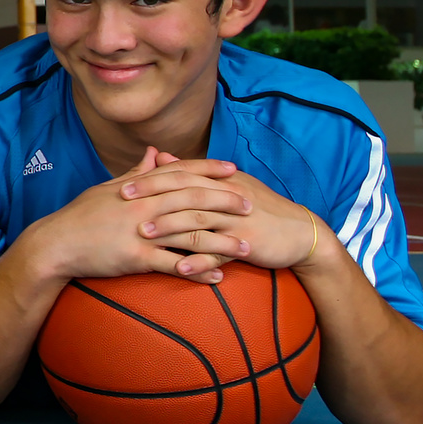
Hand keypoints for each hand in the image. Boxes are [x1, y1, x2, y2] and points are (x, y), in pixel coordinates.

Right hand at [25, 147, 251, 284]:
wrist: (55, 244)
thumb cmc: (79, 216)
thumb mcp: (106, 188)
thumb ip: (135, 172)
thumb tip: (153, 152)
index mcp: (138, 188)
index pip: (180, 172)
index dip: (209, 170)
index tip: (234, 170)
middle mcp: (144, 206)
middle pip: (194, 199)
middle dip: (226, 201)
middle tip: (251, 205)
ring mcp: (141, 232)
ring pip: (191, 233)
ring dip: (222, 241)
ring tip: (247, 246)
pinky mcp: (136, 258)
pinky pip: (174, 265)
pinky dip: (199, 270)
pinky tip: (219, 276)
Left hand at [134, 163, 325, 272]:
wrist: (300, 233)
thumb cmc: (258, 208)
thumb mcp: (228, 186)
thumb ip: (191, 173)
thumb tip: (159, 156)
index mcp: (221, 182)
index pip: (181, 176)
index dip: (151, 180)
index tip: (121, 187)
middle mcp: (227, 198)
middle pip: (186, 194)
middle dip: (153, 199)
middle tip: (123, 205)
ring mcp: (237, 221)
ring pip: (200, 221)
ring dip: (170, 228)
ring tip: (143, 234)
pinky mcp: (247, 244)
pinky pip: (220, 252)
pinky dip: (199, 260)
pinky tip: (178, 267)